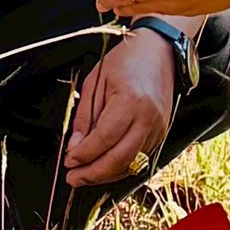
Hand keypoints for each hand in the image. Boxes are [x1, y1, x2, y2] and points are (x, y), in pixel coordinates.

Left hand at [65, 30, 174, 187]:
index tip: (68, 161)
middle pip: (120, 159)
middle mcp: (148, 119)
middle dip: (93, 173)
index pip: (104, 139)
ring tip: (84, 175)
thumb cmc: (127, 60)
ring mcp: (158, 129)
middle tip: (73, 178)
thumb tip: (74, 146)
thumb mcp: (95, 81)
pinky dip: (120, 166)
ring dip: (106, 174)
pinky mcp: (161, 134)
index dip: (84, 155)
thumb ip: (85, 117)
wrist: (160, 51)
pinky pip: (140, 159)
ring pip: (131, 165)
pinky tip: (104, 165)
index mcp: (130, 101)